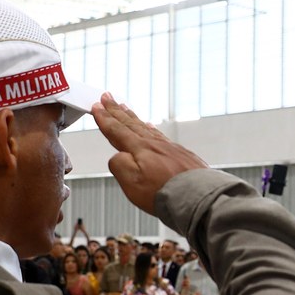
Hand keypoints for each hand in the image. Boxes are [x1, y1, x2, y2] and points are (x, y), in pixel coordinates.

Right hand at [91, 93, 208, 214]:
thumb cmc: (165, 194)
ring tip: (124, 107)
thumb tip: (117, 156)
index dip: (105, 119)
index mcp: (140, 149)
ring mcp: (170, 148)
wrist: (197, 197)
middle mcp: (155, 144)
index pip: (117, 130)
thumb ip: (119, 165)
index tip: (97, 107)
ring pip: (145, 127)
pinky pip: (161, 135)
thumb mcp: (131, 183)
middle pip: (130, 124)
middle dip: (116, 110)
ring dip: (132, 117)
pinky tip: (150, 127)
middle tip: (107, 97)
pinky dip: (151, 128)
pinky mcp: (182, 155)